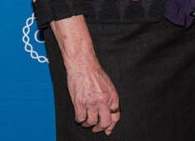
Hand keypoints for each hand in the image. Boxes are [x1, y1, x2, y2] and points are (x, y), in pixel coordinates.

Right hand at [51, 17, 119, 134]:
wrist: (83, 64)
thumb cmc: (94, 72)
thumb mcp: (108, 84)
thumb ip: (109, 98)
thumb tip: (108, 111)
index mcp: (112, 96)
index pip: (116, 116)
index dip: (111, 126)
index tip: (107, 130)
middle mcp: (103, 100)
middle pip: (105, 122)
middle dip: (100, 128)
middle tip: (95, 129)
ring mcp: (92, 102)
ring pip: (91, 122)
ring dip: (88, 123)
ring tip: (85, 120)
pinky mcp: (80, 102)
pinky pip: (80, 117)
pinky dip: (79, 119)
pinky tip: (79, 115)